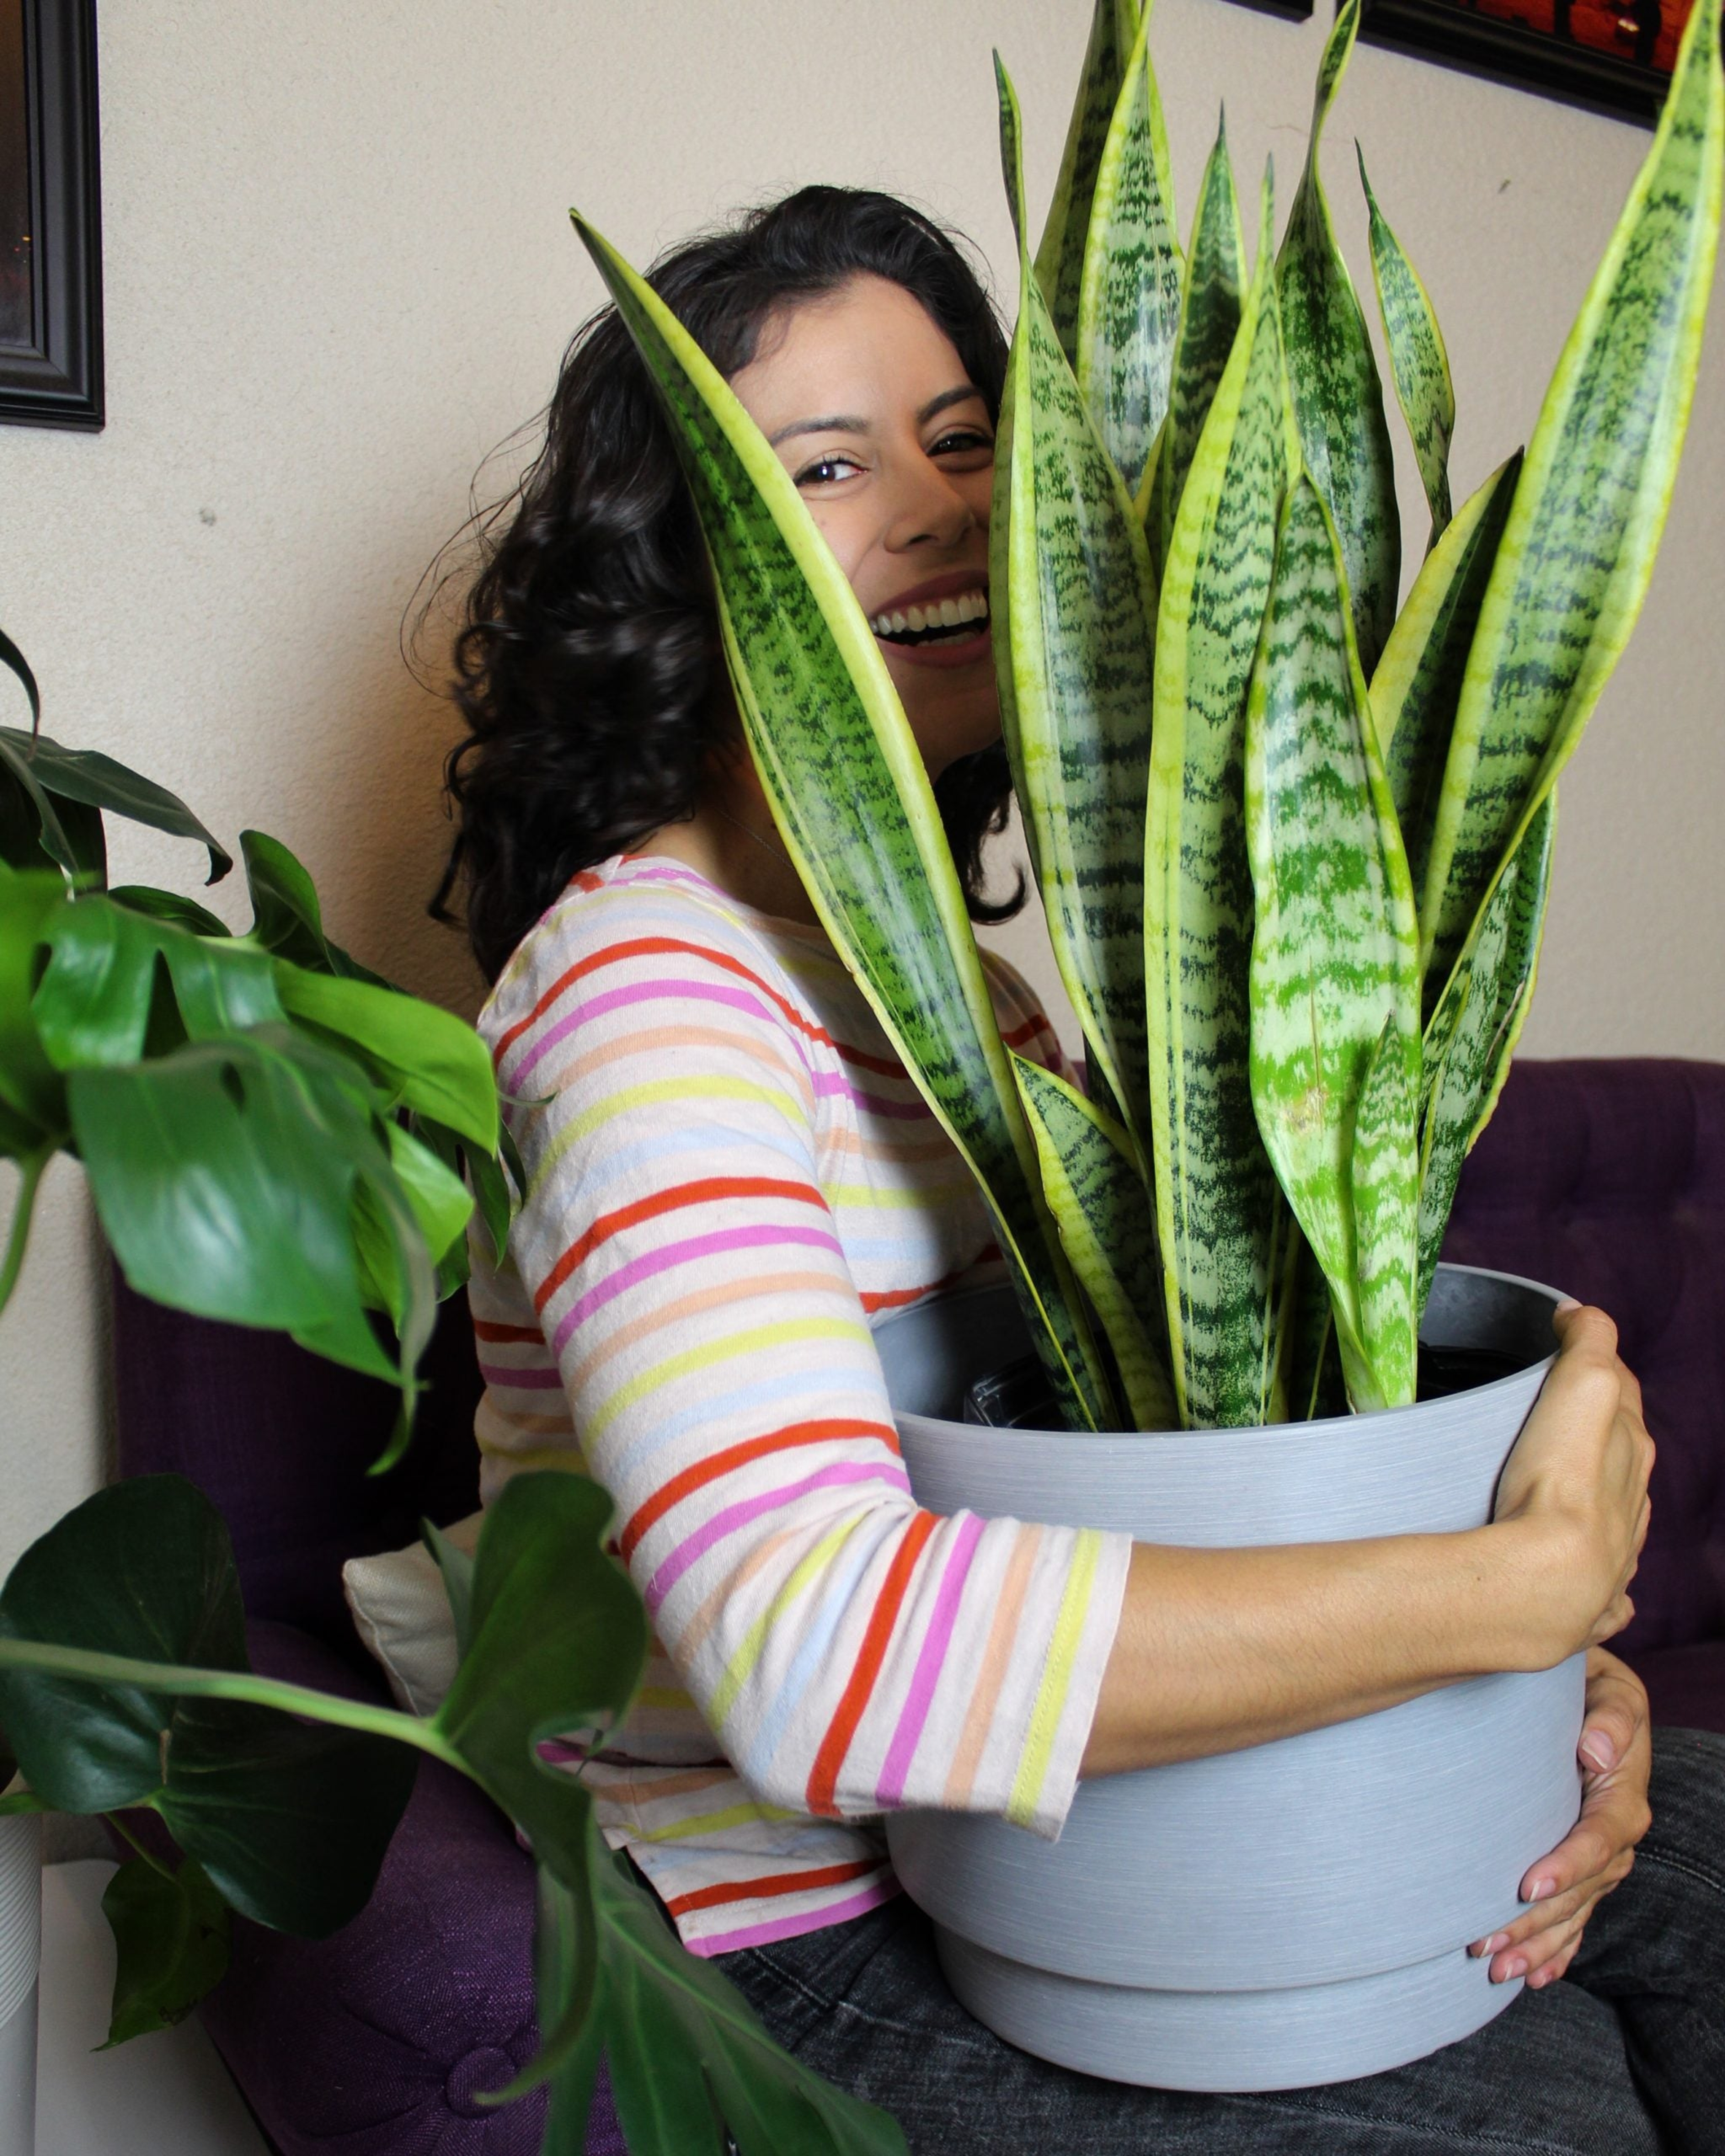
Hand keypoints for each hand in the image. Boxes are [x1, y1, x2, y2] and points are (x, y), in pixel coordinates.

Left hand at [1469, 1647, 1651, 1986]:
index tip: (1528, 1887)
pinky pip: (1576, 1915)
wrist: (1582, 1691)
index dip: (1567, 1866)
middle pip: (1581, 1889)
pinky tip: (1533, 1976)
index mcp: (1622, 1790)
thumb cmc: (1587, 1684)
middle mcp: (1614, 1831)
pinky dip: (1557, 1948)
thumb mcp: (1608, 1686)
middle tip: (1487, 1944)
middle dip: (1537, 1922)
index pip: (1598, 1837)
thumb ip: (1612, 1716)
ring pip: (1574, 1911)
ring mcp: (1600, 1854)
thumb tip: (1596, 1750)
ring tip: (1496, 1969)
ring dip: (1538, 1944)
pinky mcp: (1582, 1865)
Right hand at [1491, 1304, 1653, 1661]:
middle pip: (1622, 1457)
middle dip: (1598, 1436)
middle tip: (1553, 1423)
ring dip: (1600, 1504)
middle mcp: (1634, 1503)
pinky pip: (1607, 1592)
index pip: (1621, 1394)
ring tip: (1565, 1496)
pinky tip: (1589, 1582)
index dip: (1595, 1367)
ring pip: (1619, 1520)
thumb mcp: (1583, 1386)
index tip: (1561, 1350)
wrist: (1546, 1580)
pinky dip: (1602, 1583)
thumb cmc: (1562, 1481)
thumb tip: (1581, 1313)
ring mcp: (1617, 1557)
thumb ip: (1589, 1341)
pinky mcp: (1593, 1606)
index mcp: (1632, 1449)